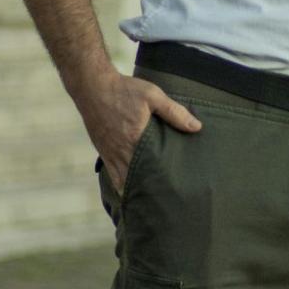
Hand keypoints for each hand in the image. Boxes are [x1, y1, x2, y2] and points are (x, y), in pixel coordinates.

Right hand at [81, 73, 202, 192]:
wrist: (92, 86)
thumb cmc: (124, 90)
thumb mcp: (152, 96)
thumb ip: (174, 112)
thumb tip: (197, 127)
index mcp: (134, 140)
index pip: (149, 170)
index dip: (158, 184)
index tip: (170, 193)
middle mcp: (120, 151)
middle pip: (135, 180)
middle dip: (147, 191)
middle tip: (162, 202)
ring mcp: (109, 153)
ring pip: (121, 180)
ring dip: (133, 189)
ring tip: (147, 200)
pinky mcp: (102, 150)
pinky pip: (111, 173)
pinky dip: (120, 181)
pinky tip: (129, 187)